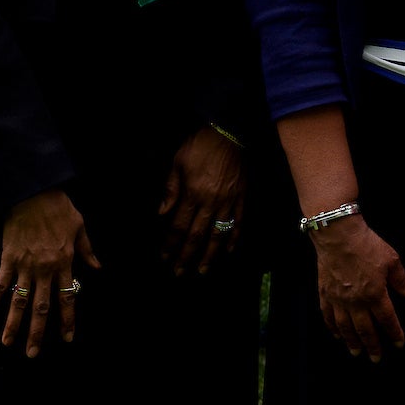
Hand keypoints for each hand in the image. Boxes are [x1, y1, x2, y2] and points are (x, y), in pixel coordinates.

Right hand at [0, 189, 96, 356]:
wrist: (35, 196)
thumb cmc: (60, 210)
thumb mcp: (81, 228)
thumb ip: (88, 251)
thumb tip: (99, 267)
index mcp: (65, 263)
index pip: (67, 297)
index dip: (68, 319)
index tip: (67, 338)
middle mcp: (45, 269)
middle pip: (40, 307)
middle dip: (37, 332)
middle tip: (33, 354)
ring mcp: (25, 266)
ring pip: (18, 301)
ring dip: (12, 323)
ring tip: (8, 343)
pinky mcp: (7, 260)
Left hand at [159, 126, 244, 275]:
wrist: (231, 131)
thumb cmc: (200, 145)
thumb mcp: (178, 163)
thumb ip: (170, 190)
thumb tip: (161, 214)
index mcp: (193, 193)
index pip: (179, 226)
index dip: (171, 245)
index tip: (164, 258)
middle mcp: (211, 201)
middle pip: (198, 235)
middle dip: (187, 256)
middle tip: (180, 273)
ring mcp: (230, 200)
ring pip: (219, 232)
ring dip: (210, 254)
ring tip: (203, 269)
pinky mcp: (243, 196)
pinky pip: (239, 220)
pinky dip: (234, 237)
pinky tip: (230, 249)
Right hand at [310, 217, 404, 360]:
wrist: (339, 237)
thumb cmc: (367, 246)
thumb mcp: (392, 260)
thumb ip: (402, 281)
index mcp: (375, 294)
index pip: (387, 319)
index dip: (394, 333)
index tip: (399, 344)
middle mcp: (356, 301)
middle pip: (365, 329)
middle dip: (372, 345)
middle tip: (376, 358)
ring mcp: (339, 299)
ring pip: (345, 327)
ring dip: (352, 341)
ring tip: (356, 352)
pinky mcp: (325, 294)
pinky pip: (328, 316)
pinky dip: (333, 328)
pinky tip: (337, 335)